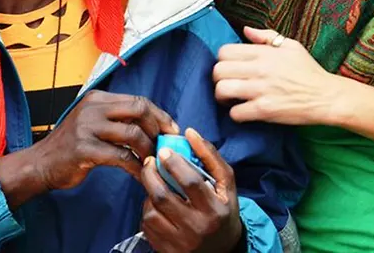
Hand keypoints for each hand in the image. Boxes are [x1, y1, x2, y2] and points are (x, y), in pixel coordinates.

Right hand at [0, 90, 178, 209]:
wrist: (40, 164)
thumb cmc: (71, 147)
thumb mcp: (92, 122)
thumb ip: (117, 119)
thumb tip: (153, 124)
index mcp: (97, 98)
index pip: (137, 100)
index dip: (159, 115)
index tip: (171, 130)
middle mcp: (93, 108)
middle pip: (139, 110)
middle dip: (158, 128)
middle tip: (165, 145)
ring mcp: (87, 128)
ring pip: (133, 133)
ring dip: (148, 149)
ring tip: (153, 161)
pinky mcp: (85, 149)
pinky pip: (121, 156)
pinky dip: (136, 166)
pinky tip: (141, 174)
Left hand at [140, 128, 242, 252]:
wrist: (222, 250)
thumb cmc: (224, 211)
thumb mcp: (226, 184)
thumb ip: (210, 157)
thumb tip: (190, 133)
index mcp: (214, 210)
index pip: (190, 182)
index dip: (174, 163)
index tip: (164, 151)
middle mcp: (196, 229)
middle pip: (163, 197)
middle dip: (151, 174)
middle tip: (149, 162)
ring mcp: (179, 243)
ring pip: (151, 212)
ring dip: (149, 194)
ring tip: (156, 186)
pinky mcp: (166, 251)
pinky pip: (147, 226)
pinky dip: (148, 211)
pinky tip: (157, 206)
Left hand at [213, 26, 336, 124]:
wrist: (326, 96)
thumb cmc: (309, 71)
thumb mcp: (291, 46)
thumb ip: (266, 36)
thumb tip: (245, 30)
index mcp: (264, 52)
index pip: (225, 51)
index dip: (223, 60)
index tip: (230, 67)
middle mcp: (259, 69)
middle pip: (218, 70)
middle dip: (218, 78)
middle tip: (227, 83)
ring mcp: (261, 90)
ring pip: (222, 90)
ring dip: (222, 96)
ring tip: (230, 98)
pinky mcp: (264, 110)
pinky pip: (236, 112)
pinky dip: (236, 114)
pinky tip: (244, 111)